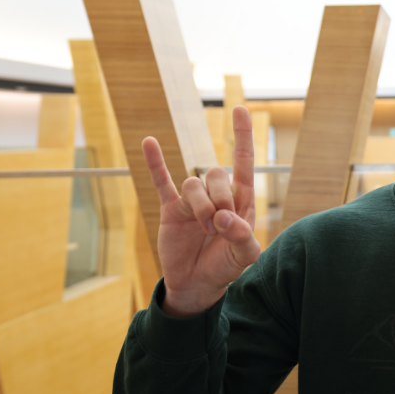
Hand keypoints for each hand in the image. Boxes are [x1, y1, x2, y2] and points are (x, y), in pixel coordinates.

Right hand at [142, 105, 260, 316]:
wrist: (197, 284)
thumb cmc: (226, 267)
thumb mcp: (245, 256)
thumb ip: (242, 236)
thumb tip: (224, 217)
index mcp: (240, 200)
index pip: (243, 162)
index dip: (241, 137)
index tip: (239, 109)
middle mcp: (216, 195)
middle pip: (216, 174)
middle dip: (218, 199)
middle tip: (218, 227)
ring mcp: (192, 201)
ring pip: (193, 184)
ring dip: (199, 205)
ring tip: (204, 229)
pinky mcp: (171, 210)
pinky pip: (162, 182)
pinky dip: (155, 163)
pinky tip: (149, 142)